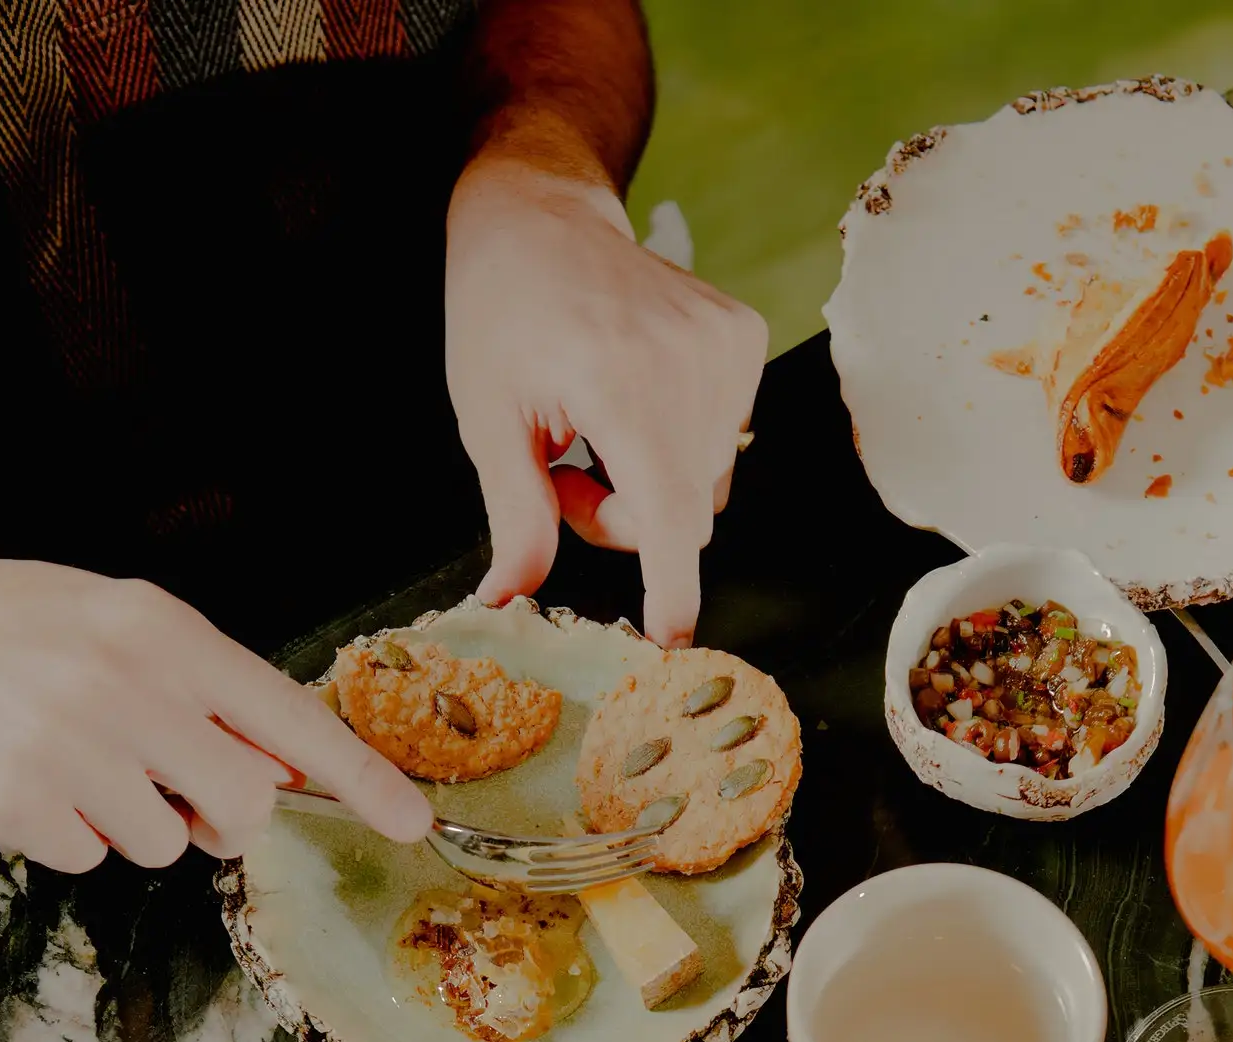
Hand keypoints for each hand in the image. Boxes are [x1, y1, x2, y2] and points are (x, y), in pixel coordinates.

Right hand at [0, 552, 431, 872]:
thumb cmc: (0, 626)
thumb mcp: (113, 623)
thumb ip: (202, 688)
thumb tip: (280, 770)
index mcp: (160, 632)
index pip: (290, 716)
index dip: (361, 777)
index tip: (413, 822)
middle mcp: (123, 686)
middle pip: (245, 804)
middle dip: (218, 812)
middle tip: (164, 779)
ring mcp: (68, 748)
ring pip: (165, 842)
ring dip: (129, 819)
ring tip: (68, 757)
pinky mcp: (15, 804)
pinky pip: (88, 858)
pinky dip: (64, 833)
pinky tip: (21, 776)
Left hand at [445, 157, 766, 644]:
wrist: (542, 214)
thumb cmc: (500, 311)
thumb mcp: (487, 418)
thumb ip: (514, 515)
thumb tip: (510, 597)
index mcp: (619, 381)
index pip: (667, 512)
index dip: (672, 586)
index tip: (673, 637)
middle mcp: (688, 362)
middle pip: (681, 514)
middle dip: (626, 521)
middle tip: (564, 472)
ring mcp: (727, 346)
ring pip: (704, 485)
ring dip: (650, 484)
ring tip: (594, 427)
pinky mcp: (746, 337)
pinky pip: (723, 441)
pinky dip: (676, 442)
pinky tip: (634, 395)